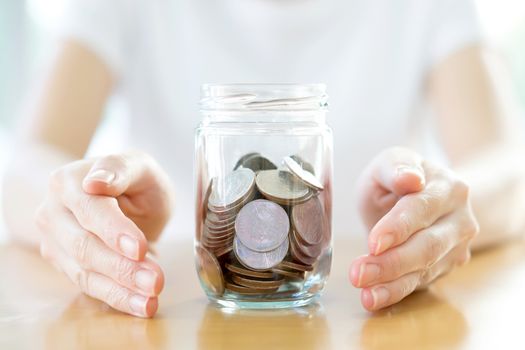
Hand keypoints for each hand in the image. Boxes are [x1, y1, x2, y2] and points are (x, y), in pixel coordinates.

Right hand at [36, 152, 173, 316]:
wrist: (122, 197)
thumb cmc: (133, 179)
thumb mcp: (138, 166)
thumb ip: (120, 169)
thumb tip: (96, 182)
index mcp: (68, 182)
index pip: (91, 210)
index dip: (114, 231)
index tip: (139, 248)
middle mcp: (53, 212)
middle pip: (85, 246)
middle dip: (122, 267)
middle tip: (156, 280)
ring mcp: (55, 242)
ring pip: (85, 272)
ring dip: (121, 290)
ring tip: (152, 298)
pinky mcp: (65, 265)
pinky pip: (90, 286)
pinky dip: (118, 298)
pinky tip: (142, 305)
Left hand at [350, 147, 478, 310]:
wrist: (423, 194)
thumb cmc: (399, 178)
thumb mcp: (390, 163)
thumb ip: (396, 167)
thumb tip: (411, 178)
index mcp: (448, 188)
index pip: (422, 209)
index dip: (398, 227)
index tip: (374, 242)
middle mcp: (460, 219)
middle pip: (427, 246)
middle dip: (391, 263)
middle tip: (358, 273)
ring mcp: (457, 247)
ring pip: (425, 270)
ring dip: (391, 283)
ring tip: (363, 290)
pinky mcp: (446, 267)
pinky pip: (419, 283)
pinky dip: (394, 292)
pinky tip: (372, 298)